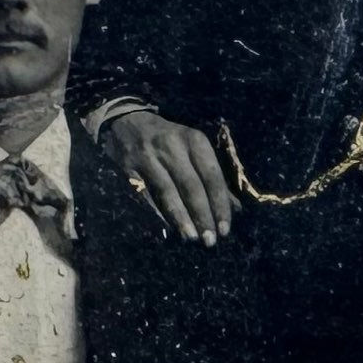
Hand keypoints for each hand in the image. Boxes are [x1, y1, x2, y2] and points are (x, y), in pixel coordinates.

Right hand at [102, 108, 234, 244]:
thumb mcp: (194, 148)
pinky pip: (146, 195)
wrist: (127, 121)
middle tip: (210, 240)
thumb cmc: (170, 139)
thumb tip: (235, 209)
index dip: (220, 204)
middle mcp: (172, 147)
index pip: (212, 176)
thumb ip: (212, 177)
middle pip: (191, 187)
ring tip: (192, 238)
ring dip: (181, 218)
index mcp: (194, 140)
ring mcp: (148, 157)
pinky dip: (158, 213)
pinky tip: (169, 229)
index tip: (225, 229)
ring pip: (168, 193)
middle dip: (202, 216)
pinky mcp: (129, 168)